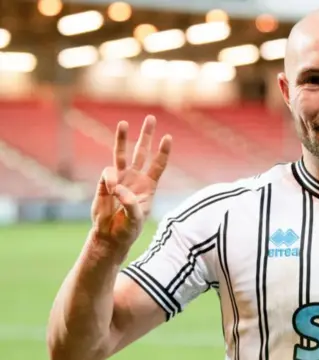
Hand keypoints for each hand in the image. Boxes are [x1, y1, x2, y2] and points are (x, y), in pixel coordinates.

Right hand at [91, 115, 171, 250]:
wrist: (110, 236)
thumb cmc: (128, 229)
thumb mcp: (135, 219)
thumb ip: (130, 204)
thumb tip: (118, 188)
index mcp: (149, 186)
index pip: (158, 165)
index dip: (163, 152)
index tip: (168, 137)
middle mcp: (135, 178)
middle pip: (142, 152)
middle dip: (146, 135)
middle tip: (150, 118)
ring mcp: (120, 178)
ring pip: (122, 154)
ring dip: (122, 138)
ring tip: (124, 122)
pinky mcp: (105, 183)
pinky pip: (108, 173)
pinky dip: (109, 179)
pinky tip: (110, 190)